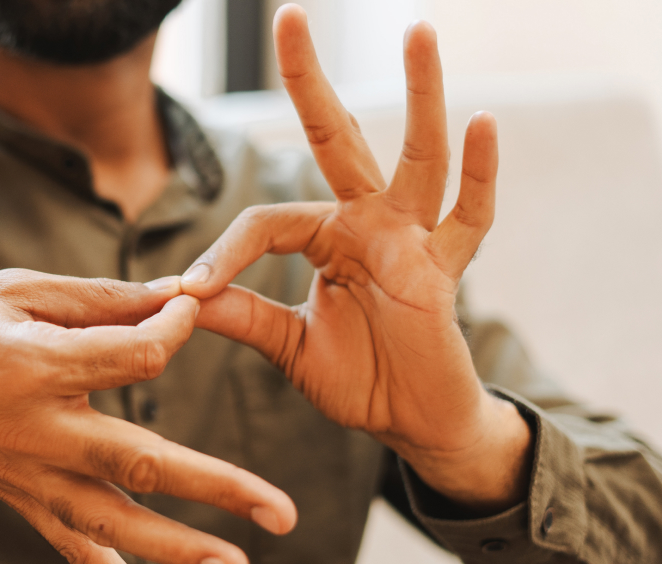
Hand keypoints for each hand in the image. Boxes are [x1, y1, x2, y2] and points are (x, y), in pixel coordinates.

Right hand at [0, 269, 296, 563]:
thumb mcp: (13, 291)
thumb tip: (173, 293)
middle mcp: (39, 432)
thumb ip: (98, 298)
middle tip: (280, 512)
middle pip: (140, 462)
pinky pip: (69, 547)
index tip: (195, 307)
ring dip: (176, 548)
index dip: (174, 328)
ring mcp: (29, 476)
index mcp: (38, 366)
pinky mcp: (20, 499)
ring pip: (112, 520)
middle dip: (215, 487)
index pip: (135, 357)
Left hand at [180, 7, 529, 513]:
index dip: (224, 254)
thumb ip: (242, 315)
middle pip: (336, 138)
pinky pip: (470, 218)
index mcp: (326, 238)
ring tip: (417, 32)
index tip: (189, 291)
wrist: (412, 423)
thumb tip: (177, 297)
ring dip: (420, 96)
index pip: (266, 222)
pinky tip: (484, 124)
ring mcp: (411, 240)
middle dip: (309, 80)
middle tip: (288, 14)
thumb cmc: (359, 378)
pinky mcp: (445, 270)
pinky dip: (480, 174)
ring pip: (418, 158)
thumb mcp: (285, 345)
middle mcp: (368, 224)